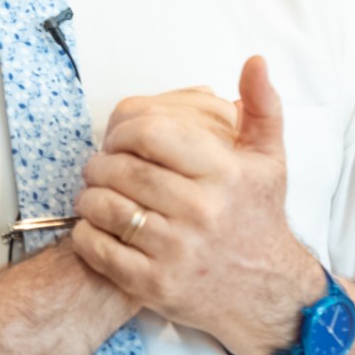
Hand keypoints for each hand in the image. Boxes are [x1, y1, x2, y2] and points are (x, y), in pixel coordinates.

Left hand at [72, 56, 322, 354]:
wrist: (268, 293)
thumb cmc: (259, 218)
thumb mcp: (268, 160)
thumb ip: (261, 106)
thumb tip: (255, 61)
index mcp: (223, 173)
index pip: (151, 133)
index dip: (123, 130)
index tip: (120, 139)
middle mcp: (201, 211)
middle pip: (122, 169)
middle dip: (100, 163)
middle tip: (100, 166)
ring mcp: (176, 251)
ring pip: (105, 207)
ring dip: (89, 196)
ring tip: (95, 193)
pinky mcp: (155, 285)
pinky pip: (99, 249)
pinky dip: (86, 234)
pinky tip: (96, 227)